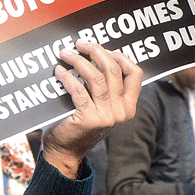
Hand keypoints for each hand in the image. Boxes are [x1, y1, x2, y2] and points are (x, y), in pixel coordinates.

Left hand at [42, 41, 141, 177]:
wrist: (64, 151)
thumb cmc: (78, 124)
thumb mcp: (99, 106)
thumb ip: (106, 88)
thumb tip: (95, 55)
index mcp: (128, 106)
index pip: (135, 73)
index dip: (120, 55)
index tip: (101, 47)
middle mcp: (121, 111)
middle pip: (113, 69)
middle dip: (96, 51)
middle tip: (79, 44)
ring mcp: (106, 116)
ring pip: (97, 77)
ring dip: (79, 61)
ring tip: (65, 54)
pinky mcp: (89, 118)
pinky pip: (79, 90)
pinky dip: (67, 77)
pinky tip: (59, 71)